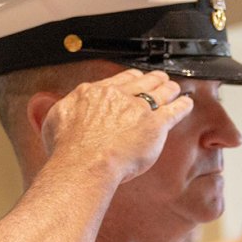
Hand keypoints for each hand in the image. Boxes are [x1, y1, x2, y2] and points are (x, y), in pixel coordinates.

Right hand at [39, 69, 191, 183]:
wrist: (84, 162)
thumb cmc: (67, 149)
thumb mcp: (54, 120)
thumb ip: (62, 109)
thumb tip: (57, 107)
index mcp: (92, 92)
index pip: (117, 80)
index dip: (129, 79)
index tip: (134, 80)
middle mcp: (116, 95)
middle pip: (140, 81)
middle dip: (152, 78)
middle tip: (159, 79)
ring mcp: (137, 108)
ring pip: (159, 91)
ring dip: (168, 88)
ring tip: (174, 88)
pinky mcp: (155, 124)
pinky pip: (173, 110)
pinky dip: (182, 105)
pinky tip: (186, 103)